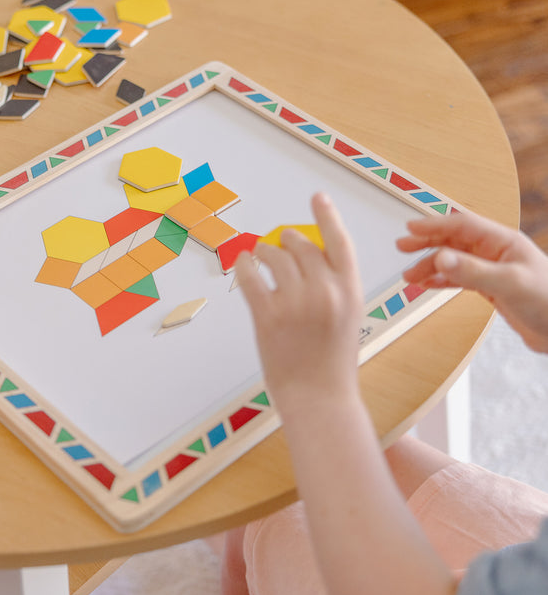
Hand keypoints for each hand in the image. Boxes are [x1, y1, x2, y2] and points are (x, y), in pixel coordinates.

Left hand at [235, 193, 363, 412]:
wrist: (320, 398)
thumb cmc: (333, 360)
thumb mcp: (348, 317)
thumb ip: (334, 285)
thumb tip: (307, 255)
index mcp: (350, 291)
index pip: (340, 243)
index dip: (328, 216)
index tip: (317, 196)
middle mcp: (325, 292)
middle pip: (301, 246)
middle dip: (288, 240)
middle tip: (280, 243)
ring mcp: (296, 303)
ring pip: (274, 255)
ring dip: (265, 250)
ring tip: (261, 255)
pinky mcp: (268, 316)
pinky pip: (251, 276)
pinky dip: (245, 264)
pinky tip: (243, 262)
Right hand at [397, 211, 547, 352]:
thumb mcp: (509, 283)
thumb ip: (473, 271)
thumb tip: (440, 258)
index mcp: (503, 242)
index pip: (462, 225)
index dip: (435, 225)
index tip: (411, 227)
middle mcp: (496, 252)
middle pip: (453, 240)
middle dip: (427, 243)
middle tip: (403, 246)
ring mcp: (492, 270)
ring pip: (453, 261)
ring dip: (430, 266)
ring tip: (410, 276)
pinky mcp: (491, 288)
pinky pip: (459, 279)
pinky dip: (441, 281)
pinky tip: (428, 285)